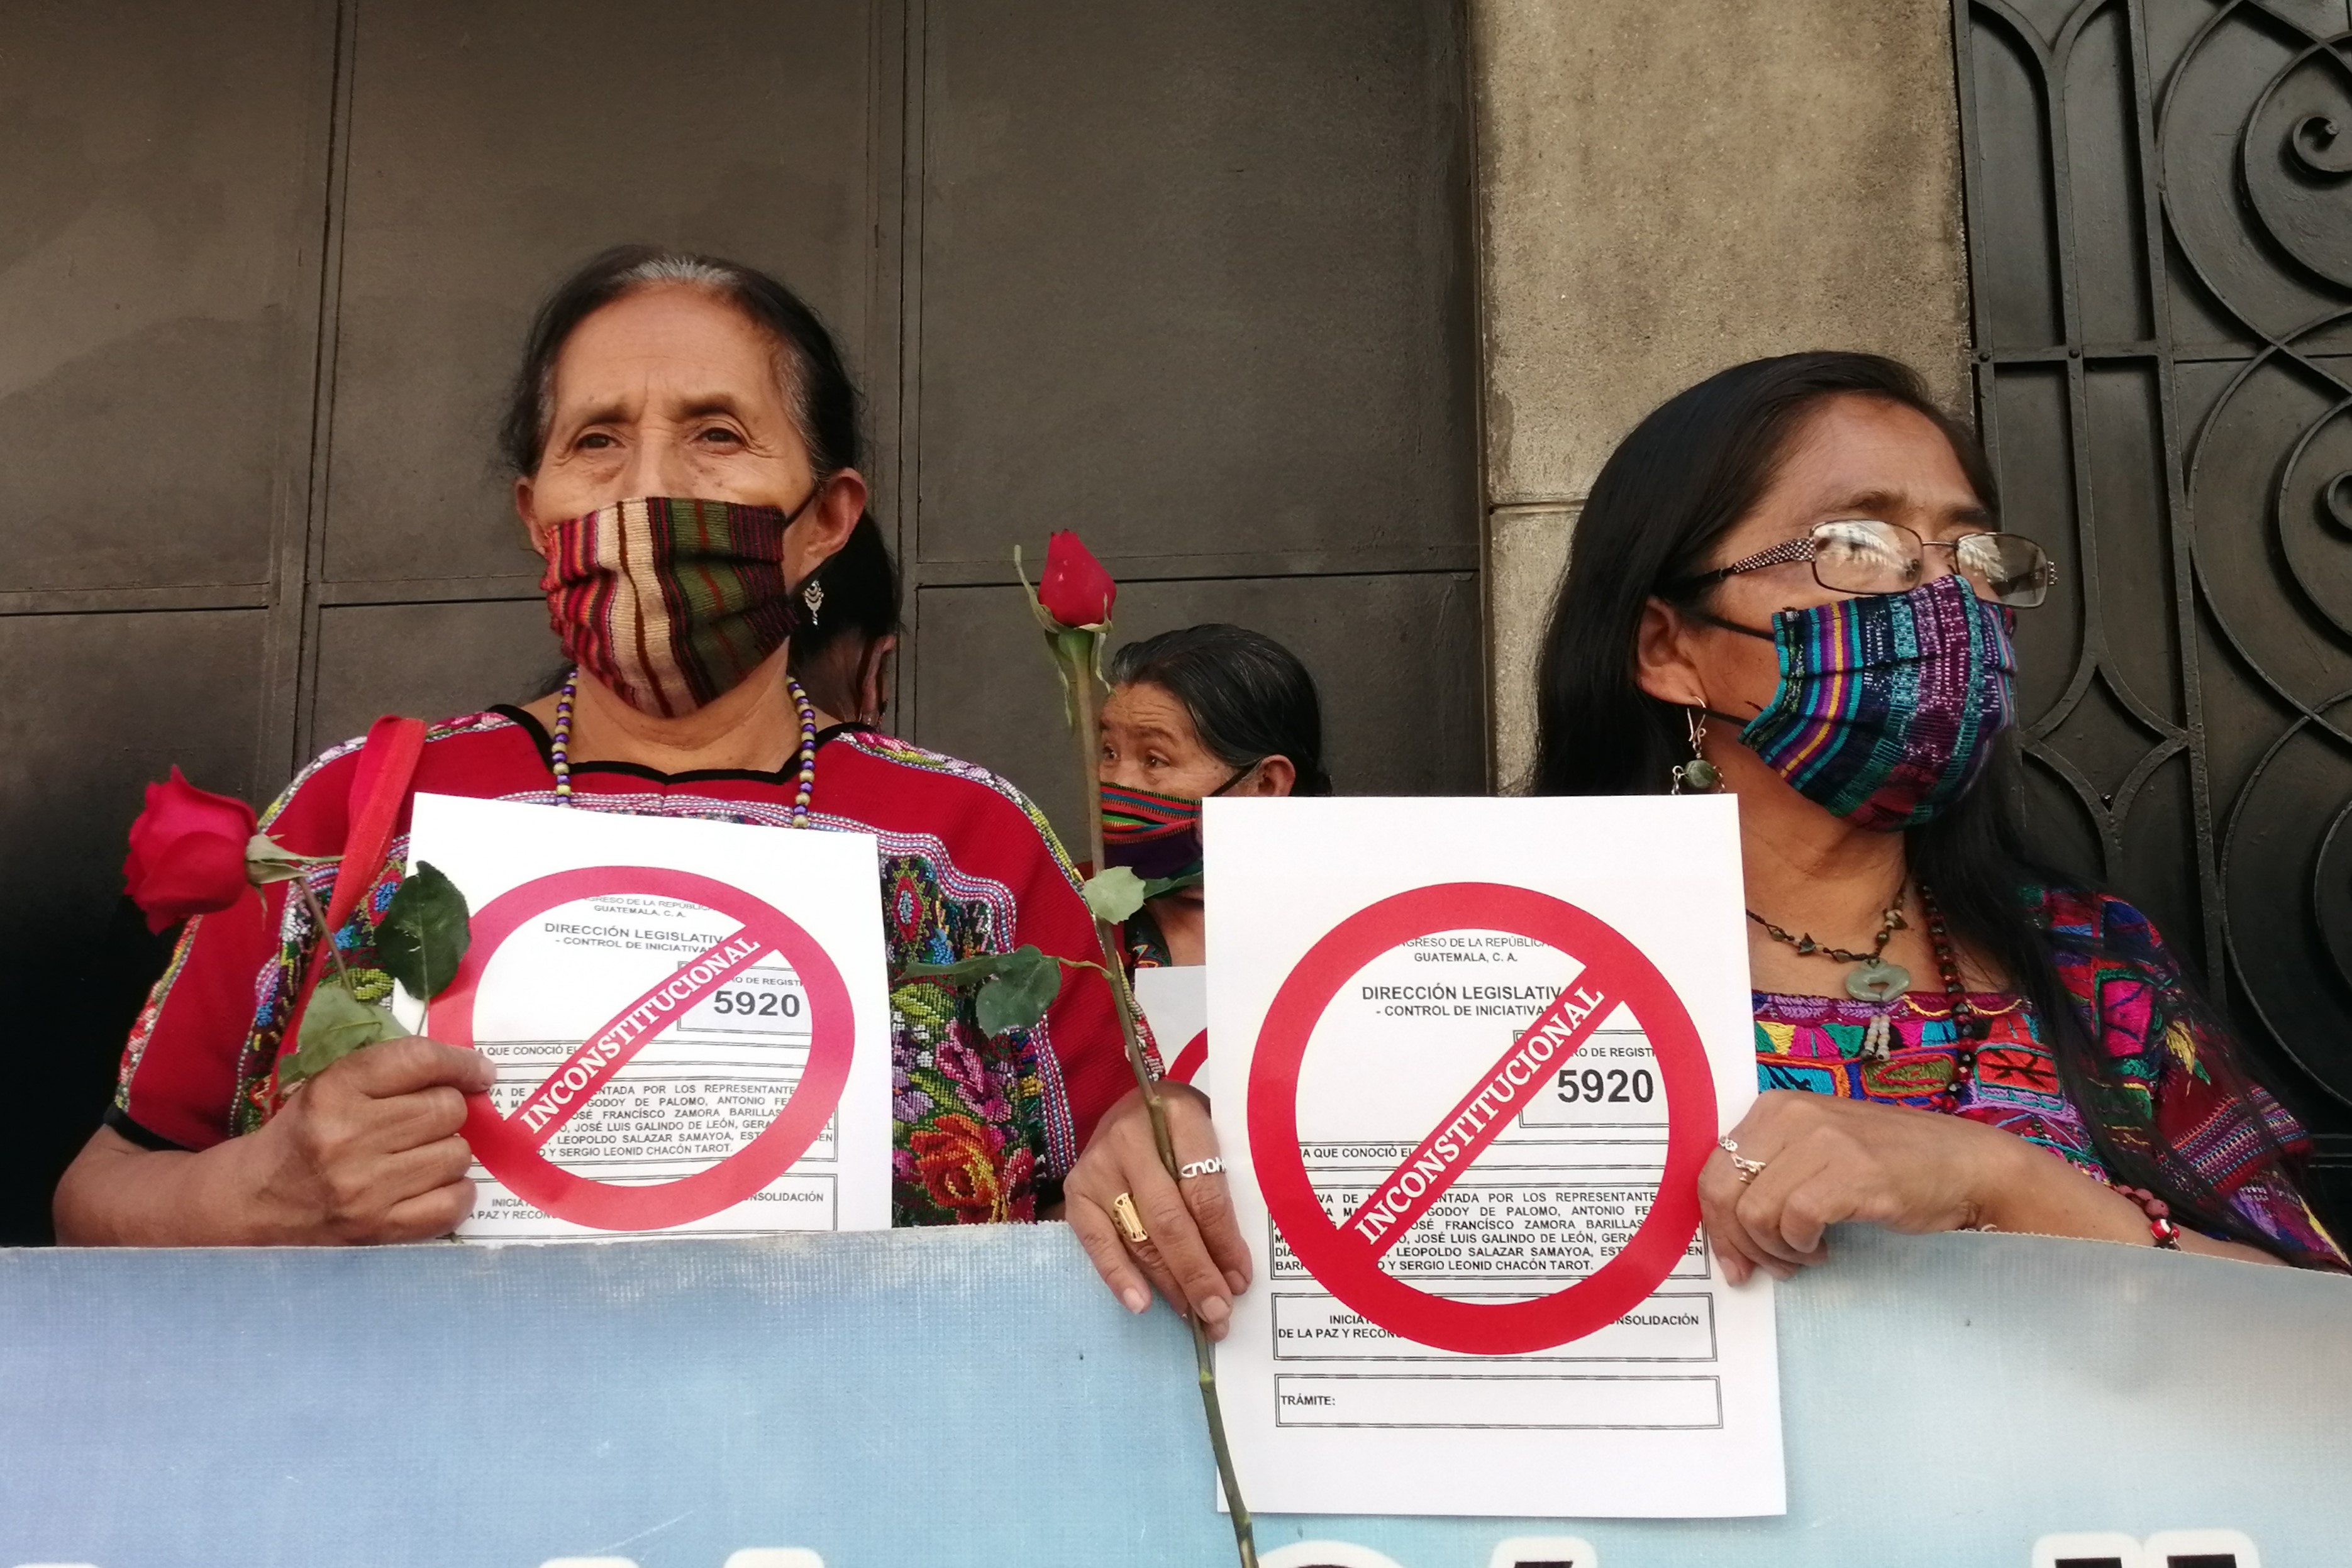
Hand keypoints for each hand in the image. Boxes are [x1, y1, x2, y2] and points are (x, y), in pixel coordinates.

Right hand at [243, 1036, 494, 1242]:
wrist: (254, 1201)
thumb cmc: (305, 1134)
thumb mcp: (332, 1086)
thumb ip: (393, 1071)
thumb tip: (475, 1073)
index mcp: (334, 1091)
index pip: (419, 1060)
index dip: (460, 1063)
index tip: (479, 1072)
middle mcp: (348, 1138)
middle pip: (447, 1108)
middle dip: (448, 1110)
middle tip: (428, 1121)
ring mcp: (364, 1189)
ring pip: (456, 1154)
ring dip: (448, 1151)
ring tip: (419, 1155)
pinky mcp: (378, 1230)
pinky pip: (453, 1203)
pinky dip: (455, 1193)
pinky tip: (433, 1186)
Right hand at [1065, 1084, 1252, 1338]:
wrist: (1136, 1104)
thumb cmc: (1185, 1129)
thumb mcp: (1213, 1141)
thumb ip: (1221, 1192)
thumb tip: (1233, 1270)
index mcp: (1178, 1116)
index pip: (1203, 1190)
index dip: (1223, 1241)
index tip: (1241, 1280)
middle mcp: (1131, 1138)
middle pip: (1168, 1219)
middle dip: (1196, 1273)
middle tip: (1218, 1313)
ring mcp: (1098, 1164)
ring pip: (1137, 1236)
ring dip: (1168, 1283)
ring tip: (1194, 1316)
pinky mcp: (1075, 1189)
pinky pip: (1096, 1241)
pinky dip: (1118, 1275)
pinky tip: (1140, 1303)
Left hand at [1700, 1089, 2027, 1284]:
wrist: (1965, 1165)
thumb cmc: (1890, 1165)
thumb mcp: (1816, 1153)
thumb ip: (1771, 1174)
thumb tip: (1726, 1229)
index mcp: (1775, 1109)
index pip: (1712, 1169)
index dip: (1715, 1223)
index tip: (1732, 1260)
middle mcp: (1791, 1115)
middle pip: (1723, 1191)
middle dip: (1737, 1242)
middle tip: (1767, 1267)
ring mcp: (1823, 1140)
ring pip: (1755, 1211)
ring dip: (1776, 1250)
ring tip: (1804, 1255)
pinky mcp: (1852, 1171)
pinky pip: (1796, 1220)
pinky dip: (1803, 1246)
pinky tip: (1824, 1249)